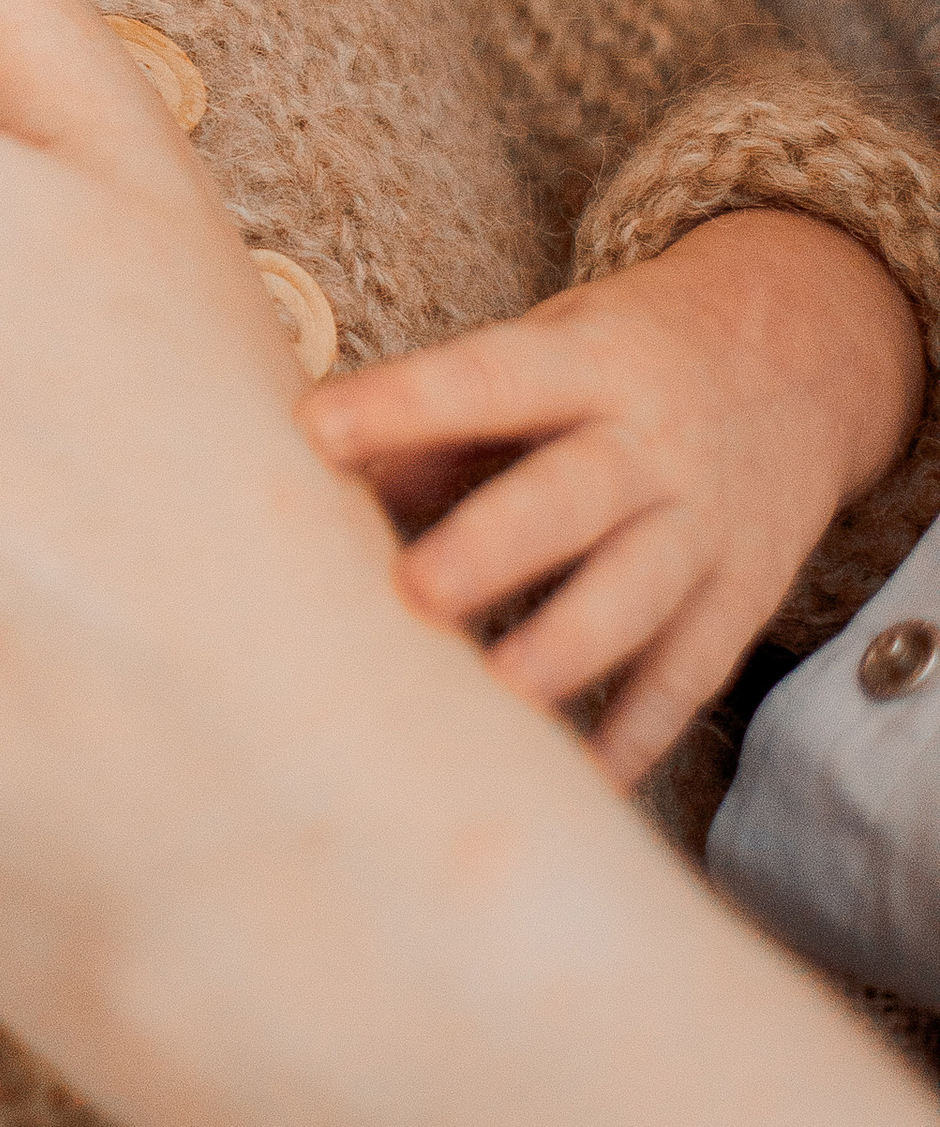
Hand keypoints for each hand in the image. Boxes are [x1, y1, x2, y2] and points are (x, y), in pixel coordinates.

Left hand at [303, 212, 926, 788]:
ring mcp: (706, 525)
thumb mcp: (550, 348)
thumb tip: (326, 481)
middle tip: (416, 591)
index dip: (407, 403)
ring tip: (498, 696)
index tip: (315, 429)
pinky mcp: (744, 596)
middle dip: (495, 546)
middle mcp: (653, 446)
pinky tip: (580, 778)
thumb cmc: (626, 361)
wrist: (810, 350)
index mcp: (589, 364)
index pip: (492, 378)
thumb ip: (447, 421)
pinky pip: (690, 671)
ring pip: (640, 593)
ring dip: (568, 649)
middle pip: (576, 496)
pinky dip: (638, 731)